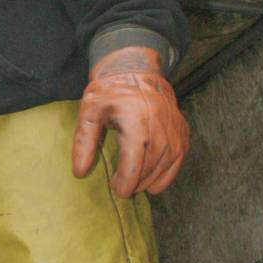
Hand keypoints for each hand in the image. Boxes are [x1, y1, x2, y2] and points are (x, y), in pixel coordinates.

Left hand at [72, 46, 189, 196]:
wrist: (137, 72)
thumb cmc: (109, 93)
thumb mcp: (89, 111)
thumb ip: (84, 141)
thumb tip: (80, 172)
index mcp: (135, 120)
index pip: (133, 163)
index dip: (125, 182)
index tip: (115, 189)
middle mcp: (159, 126)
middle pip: (149, 168)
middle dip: (135, 183)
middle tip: (121, 186)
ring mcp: (174, 129)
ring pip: (164, 167)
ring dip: (149, 181)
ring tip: (133, 182)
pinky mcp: (183, 132)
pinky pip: (177, 161)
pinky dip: (165, 176)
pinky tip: (151, 181)